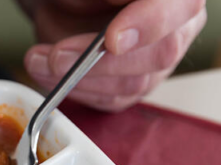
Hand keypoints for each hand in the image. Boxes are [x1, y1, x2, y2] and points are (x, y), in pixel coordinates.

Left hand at [23, 0, 206, 111]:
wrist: (60, 2)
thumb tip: (117, 4)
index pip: (181, 6)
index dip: (149, 24)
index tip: (111, 39)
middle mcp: (177, 25)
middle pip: (161, 52)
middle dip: (103, 60)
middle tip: (57, 56)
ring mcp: (156, 59)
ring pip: (134, 83)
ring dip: (80, 78)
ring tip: (39, 61)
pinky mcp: (133, 85)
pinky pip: (112, 100)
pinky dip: (75, 90)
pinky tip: (47, 74)